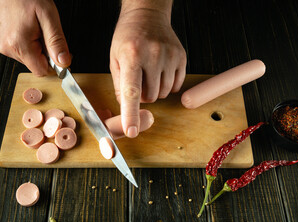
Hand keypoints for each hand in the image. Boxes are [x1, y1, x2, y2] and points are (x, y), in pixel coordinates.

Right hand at [0, 0, 70, 75]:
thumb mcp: (48, 16)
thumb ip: (56, 42)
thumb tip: (64, 62)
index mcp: (19, 44)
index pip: (42, 71)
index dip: (54, 63)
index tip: (59, 50)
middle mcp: (8, 49)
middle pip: (36, 64)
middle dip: (45, 52)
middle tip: (45, 31)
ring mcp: (3, 46)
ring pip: (29, 58)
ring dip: (37, 46)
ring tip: (35, 26)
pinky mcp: (2, 42)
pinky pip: (22, 50)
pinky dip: (29, 42)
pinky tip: (28, 27)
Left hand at [110, 8, 186, 137]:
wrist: (147, 15)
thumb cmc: (127, 37)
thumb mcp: (115, 58)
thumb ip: (119, 85)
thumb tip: (127, 107)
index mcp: (131, 55)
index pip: (131, 91)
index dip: (130, 114)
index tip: (131, 131)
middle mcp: (153, 55)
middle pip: (150, 97)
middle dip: (142, 95)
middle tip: (138, 78)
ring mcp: (170, 56)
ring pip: (163, 94)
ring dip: (154, 90)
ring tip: (149, 71)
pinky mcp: (182, 57)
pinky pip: (175, 86)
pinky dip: (166, 84)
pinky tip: (160, 70)